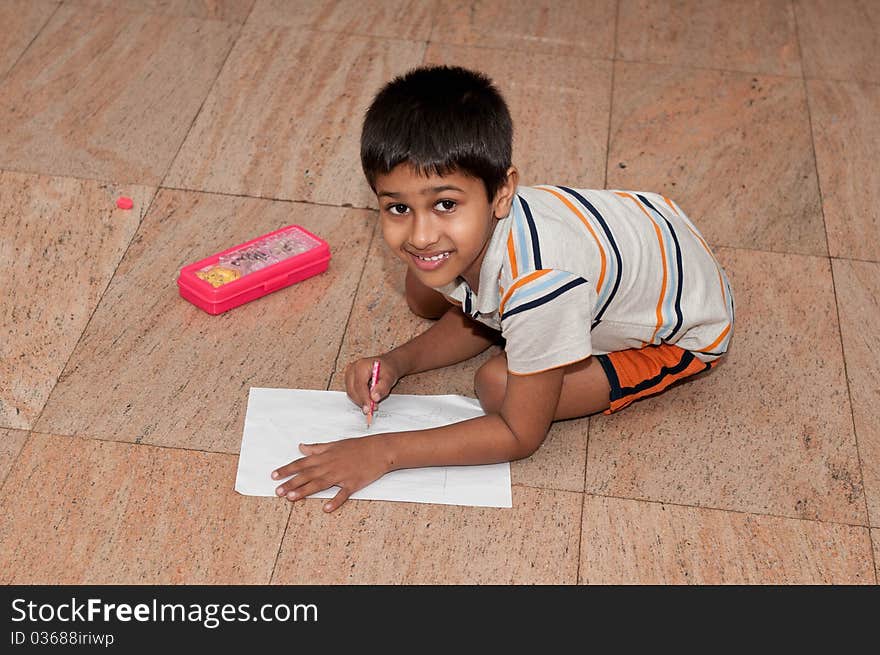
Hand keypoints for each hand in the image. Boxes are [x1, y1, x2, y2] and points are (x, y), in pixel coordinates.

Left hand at [271, 436, 391, 511]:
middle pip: (307, 475)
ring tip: (291, 498)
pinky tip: (326, 508)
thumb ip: (317, 448)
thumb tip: (301, 447)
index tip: (274, 475)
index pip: (302, 463)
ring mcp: (341, 475)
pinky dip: (335, 501)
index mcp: (325, 456)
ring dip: (305, 491)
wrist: (379, 450)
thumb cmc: (358, 446)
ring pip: (320, 484)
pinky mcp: (353, 483)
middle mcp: (330, 465)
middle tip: (277, 492)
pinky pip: (343, 493)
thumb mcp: (335, 444)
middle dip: (291, 483)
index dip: (287, 469)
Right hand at [344, 355, 401, 415]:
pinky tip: (367, 398)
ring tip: (372, 403)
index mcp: (362, 366)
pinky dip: (359, 398)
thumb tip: (374, 398)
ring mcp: (349, 373)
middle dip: (362, 401)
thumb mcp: (389, 378)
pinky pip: (351, 392)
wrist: (386, 365)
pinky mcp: (348, 378)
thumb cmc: (387, 370)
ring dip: (360, 400)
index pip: (359, 385)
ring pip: (351, 392)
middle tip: (372, 408)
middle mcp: (352, 368)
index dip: (364, 398)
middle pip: (352, 390)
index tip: (370, 408)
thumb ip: (382, 388)